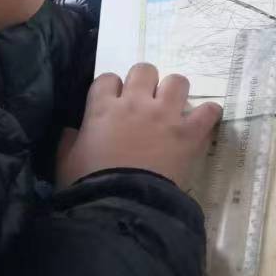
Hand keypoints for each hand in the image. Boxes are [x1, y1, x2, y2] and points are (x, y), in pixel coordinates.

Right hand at [55, 63, 221, 188]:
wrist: (120, 206)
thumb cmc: (88, 186)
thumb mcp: (66, 163)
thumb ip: (68, 142)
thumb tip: (70, 130)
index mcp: (103, 109)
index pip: (107, 78)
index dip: (112, 88)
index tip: (114, 102)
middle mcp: (135, 103)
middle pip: (144, 70)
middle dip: (144, 82)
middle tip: (144, 101)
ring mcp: (164, 115)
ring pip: (177, 81)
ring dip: (174, 92)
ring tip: (173, 108)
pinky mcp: (188, 132)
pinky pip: (208, 111)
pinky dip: (208, 114)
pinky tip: (203, 121)